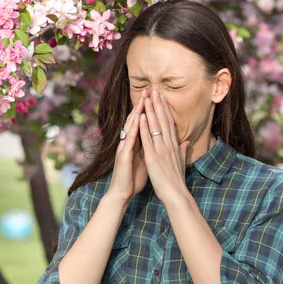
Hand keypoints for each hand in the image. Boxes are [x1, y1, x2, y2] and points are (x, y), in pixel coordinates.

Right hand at [108, 88, 149, 204]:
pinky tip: (138, 119)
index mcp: (135, 143)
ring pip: (131, 126)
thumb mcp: (146, 160)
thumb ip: (151, 149)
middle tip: (149, 90)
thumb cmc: (133, 178)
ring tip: (143, 98)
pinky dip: (133, 128)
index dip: (149, 110)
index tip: (156, 98)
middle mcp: (128, 142)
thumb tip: (160, 142)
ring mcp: (124, 147)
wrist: (122, 193)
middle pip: (135, 120)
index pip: (142, 123)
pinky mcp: (122, 155)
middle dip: (142, 105)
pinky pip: (128, 139)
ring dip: (137, 112)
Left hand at [139, 89, 190, 204]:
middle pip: (163, 120)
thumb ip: (183, 150)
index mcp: (174, 145)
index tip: (162, 97)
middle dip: (158, 104)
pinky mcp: (153, 157)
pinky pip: (147, 140)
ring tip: (146, 98)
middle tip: (155, 90)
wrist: (176, 194)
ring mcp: (161, 150)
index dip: (165, 109)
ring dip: (150, 111)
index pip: (169, 123)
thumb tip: (186, 141)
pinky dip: (144, 128)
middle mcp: (168, 145)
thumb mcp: (181, 163)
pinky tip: (141, 117)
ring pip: (155, 127)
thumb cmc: (177, 181)